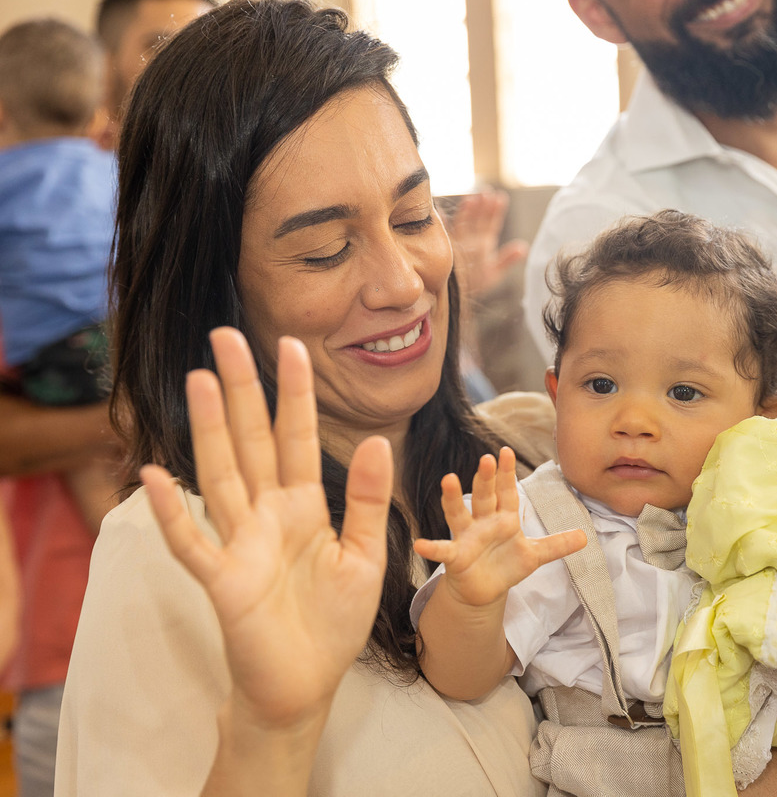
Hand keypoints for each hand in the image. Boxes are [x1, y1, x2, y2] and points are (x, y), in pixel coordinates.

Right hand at [140, 328, 389, 729]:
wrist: (307, 684)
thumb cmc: (333, 620)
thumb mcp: (366, 556)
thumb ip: (369, 502)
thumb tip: (377, 440)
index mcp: (305, 508)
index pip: (298, 439)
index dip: (295, 394)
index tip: (293, 345)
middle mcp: (268, 515)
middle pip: (251, 442)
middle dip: (243, 391)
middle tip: (225, 336)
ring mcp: (241, 545)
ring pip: (222, 477)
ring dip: (210, 431)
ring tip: (201, 381)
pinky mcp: (224, 582)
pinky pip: (193, 543)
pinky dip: (173, 514)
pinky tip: (153, 476)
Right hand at [415, 447, 584, 607]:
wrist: (483, 591)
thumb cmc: (505, 565)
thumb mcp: (534, 555)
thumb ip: (557, 545)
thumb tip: (586, 537)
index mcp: (504, 518)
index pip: (506, 491)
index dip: (506, 473)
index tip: (505, 451)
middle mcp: (483, 522)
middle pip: (484, 496)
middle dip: (485, 478)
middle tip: (486, 458)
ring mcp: (467, 537)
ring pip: (459, 514)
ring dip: (454, 498)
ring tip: (448, 480)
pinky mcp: (455, 557)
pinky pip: (442, 551)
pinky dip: (431, 548)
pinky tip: (420, 544)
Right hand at [447, 189, 528, 298]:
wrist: (456, 298)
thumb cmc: (475, 284)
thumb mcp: (493, 273)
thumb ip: (507, 259)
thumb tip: (524, 247)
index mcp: (484, 242)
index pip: (491, 223)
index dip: (496, 211)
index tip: (501, 197)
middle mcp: (470, 239)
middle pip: (477, 219)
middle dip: (482, 206)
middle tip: (487, 193)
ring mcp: (457, 242)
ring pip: (462, 224)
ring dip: (467, 212)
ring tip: (472, 200)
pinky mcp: (444, 248)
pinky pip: (444, 235)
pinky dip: (442, 224)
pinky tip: (442, 213)